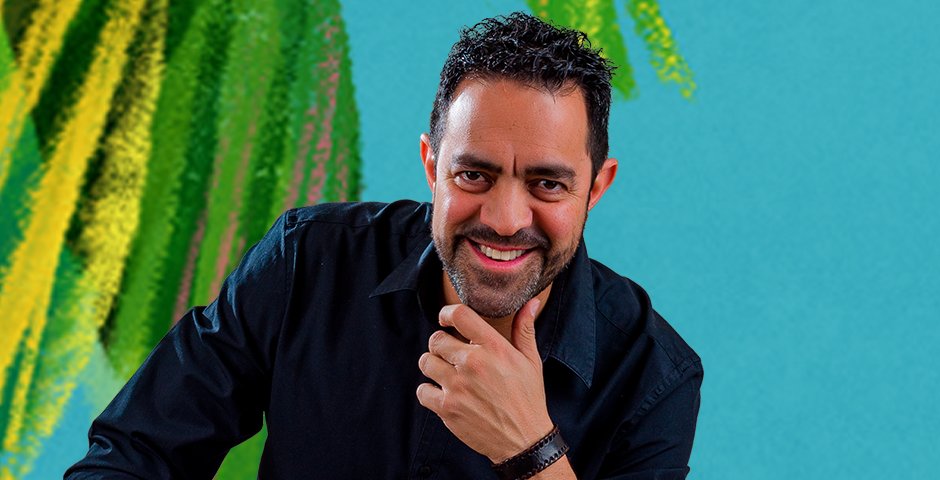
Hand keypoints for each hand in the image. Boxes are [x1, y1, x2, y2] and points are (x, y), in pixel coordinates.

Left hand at [416, 297, 553, 462]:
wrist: (524, 440)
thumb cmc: (528, 398)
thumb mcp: (531, 361)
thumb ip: (525, 329)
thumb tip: (531, 303)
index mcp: (494, 348)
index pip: (460, 315)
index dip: (447, 313)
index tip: (446, 319)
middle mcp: (473, 364)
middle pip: (436, 339)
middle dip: (442, 344)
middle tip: (452, 355)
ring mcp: (458, 387)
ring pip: (426, 362)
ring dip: (433, 365)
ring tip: (446, 372)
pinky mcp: (447, 408)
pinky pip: (422, 390)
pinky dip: (429, 391)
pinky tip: (443, 393)